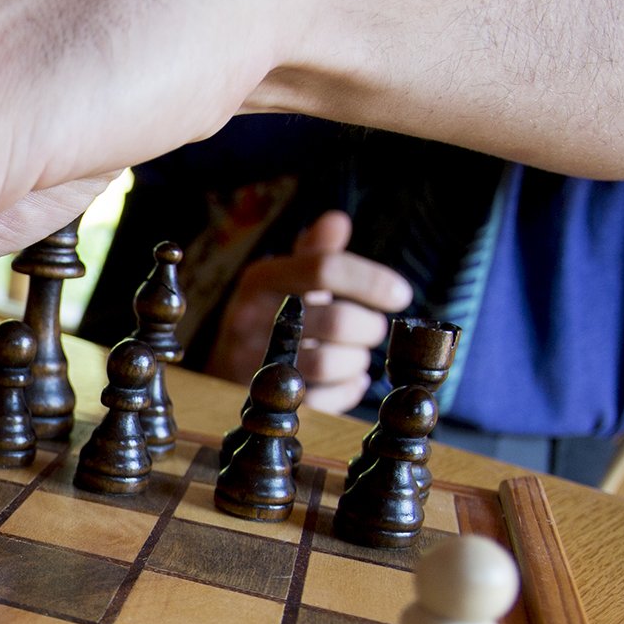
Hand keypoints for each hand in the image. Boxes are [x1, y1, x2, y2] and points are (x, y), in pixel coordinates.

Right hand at [206, 211, 412, 414]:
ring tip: (356, 356)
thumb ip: (314, 251)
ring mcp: (252, 364)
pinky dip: (347, 390)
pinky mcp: (263, 402)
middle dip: (369, 327)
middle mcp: (250, 320)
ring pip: (329, 363)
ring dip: (357, 361)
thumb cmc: (269, 314)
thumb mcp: (283, 277)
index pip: (324, 269)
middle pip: (336, 320)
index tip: (400, 295)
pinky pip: (323, 400)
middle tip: (373, 330)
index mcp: (260, 280)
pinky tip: (347, 380)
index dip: (371, 281)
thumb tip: (336, 221)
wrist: (223, 366)